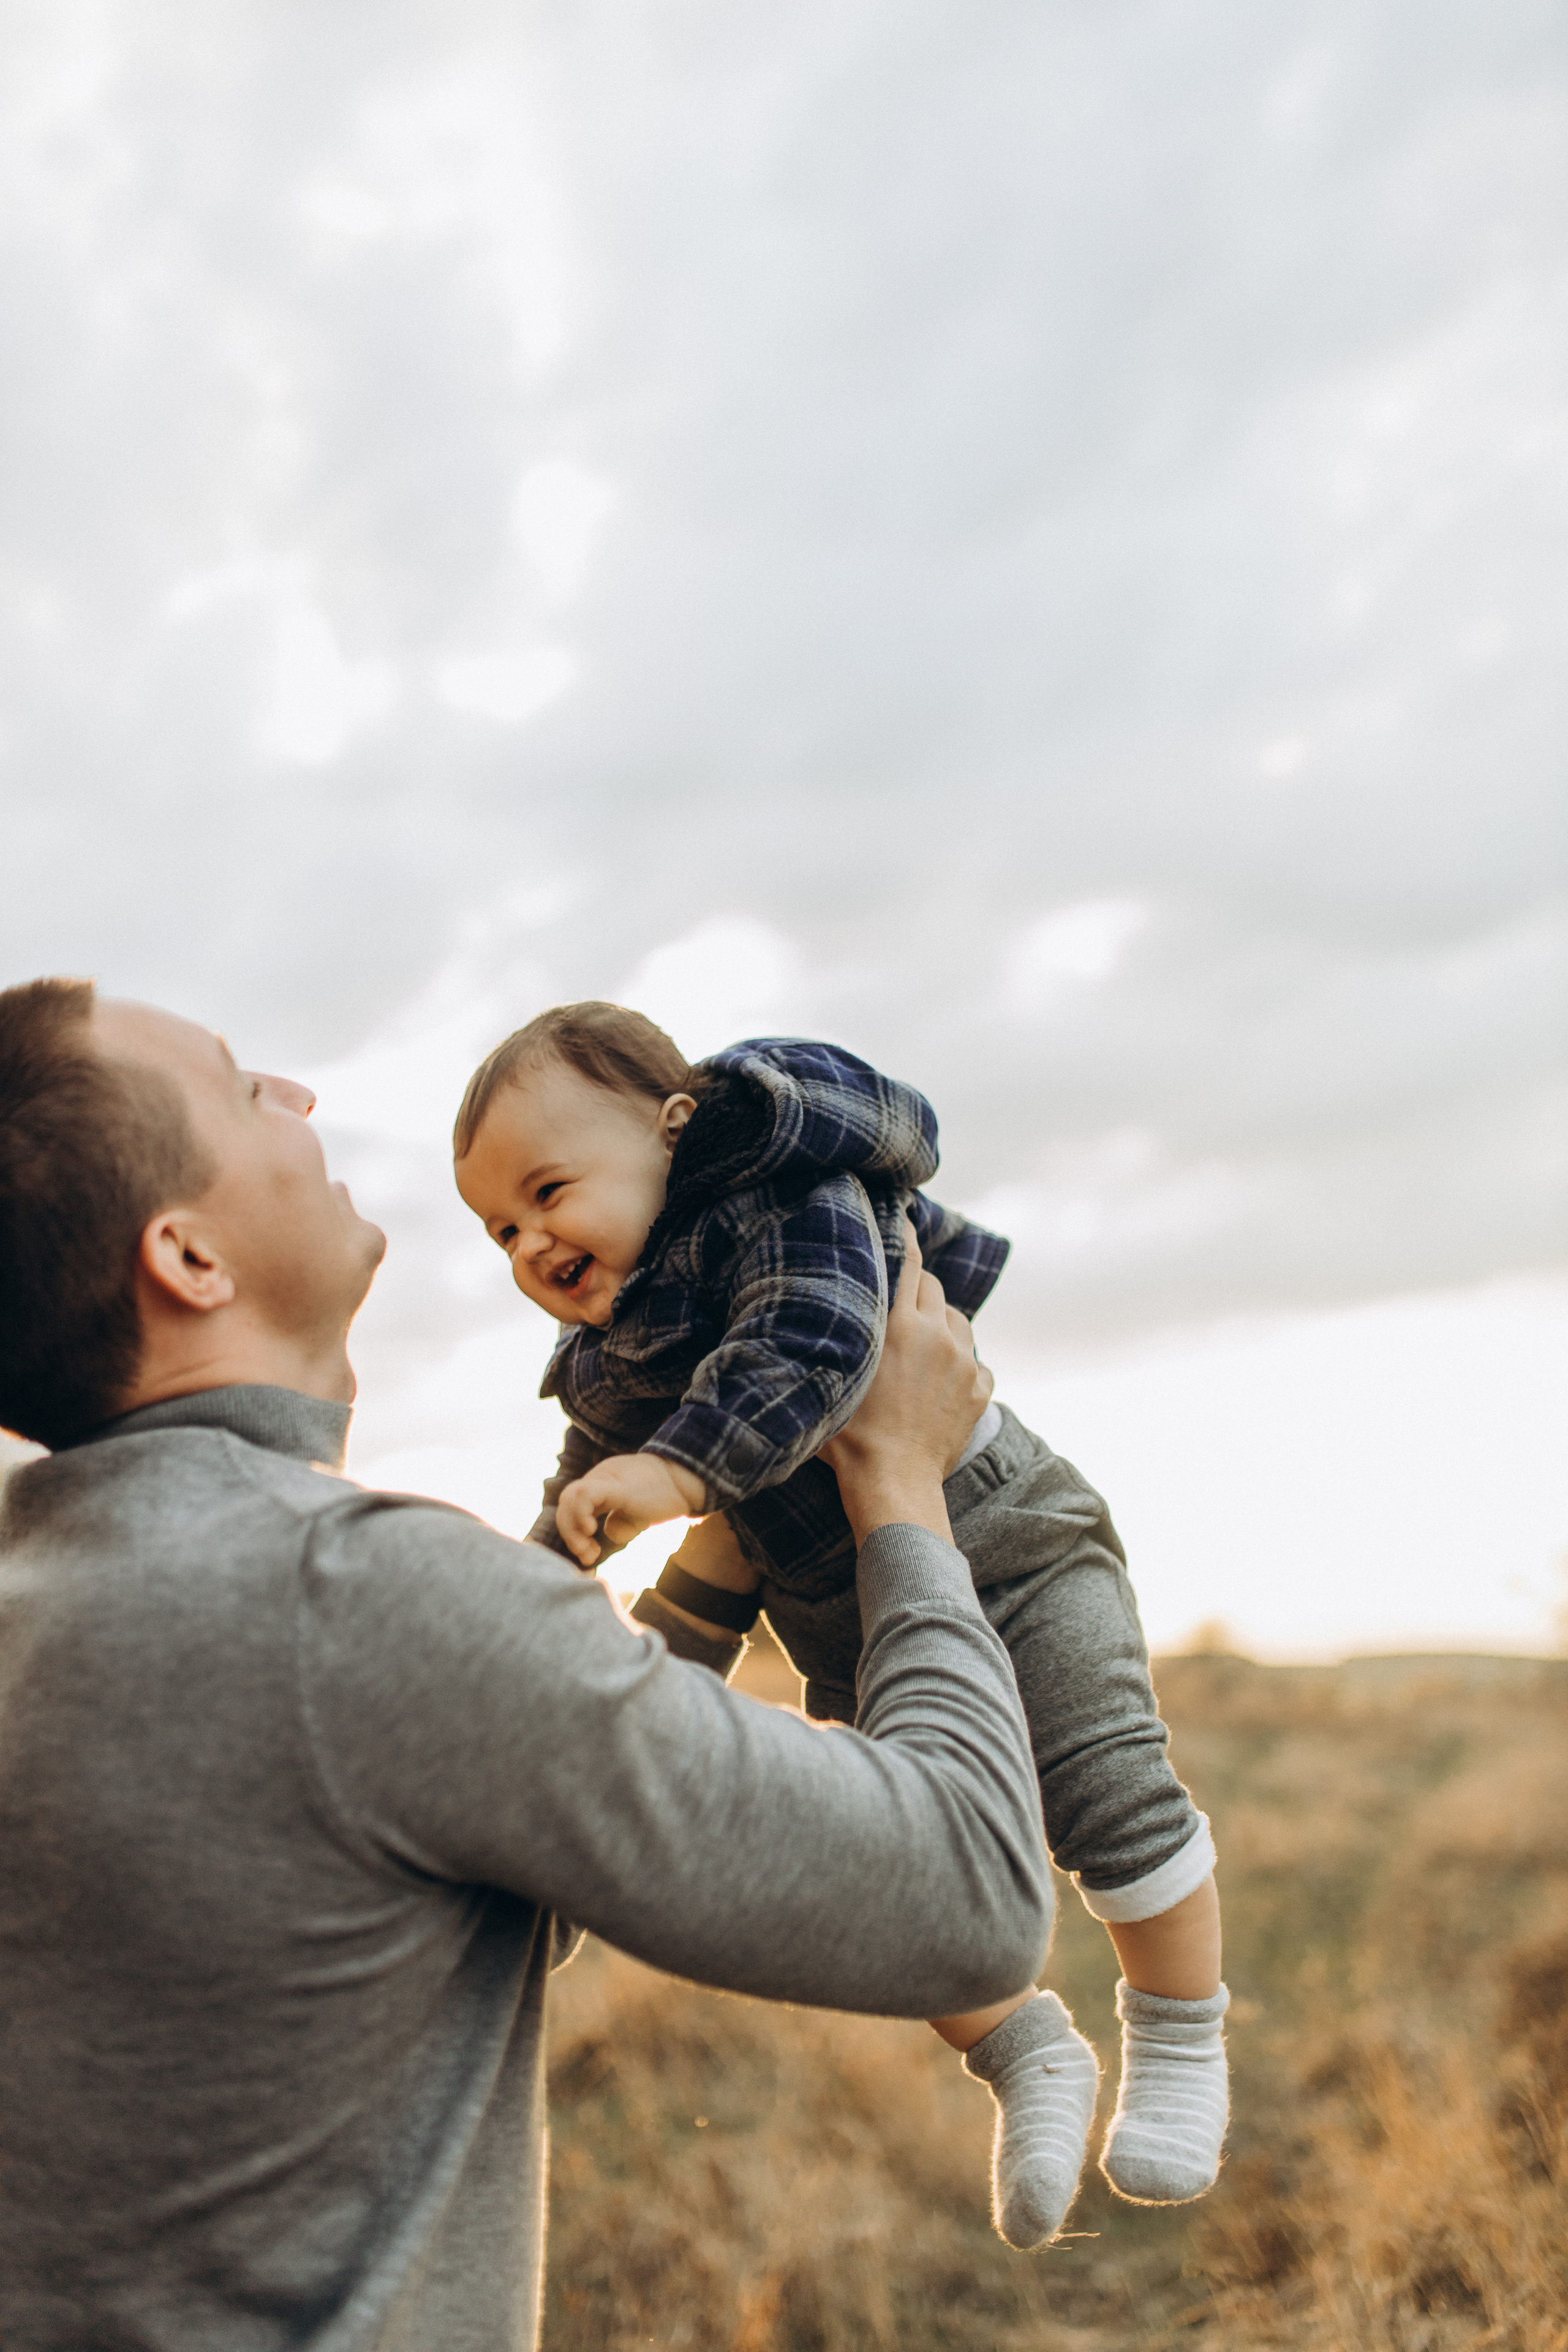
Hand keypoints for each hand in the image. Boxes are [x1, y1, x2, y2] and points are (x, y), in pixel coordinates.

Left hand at [556, 1453, 706, 1566]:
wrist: (687, 1481)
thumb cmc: (665, 1497)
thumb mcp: (637, 1513)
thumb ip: (621, 1521)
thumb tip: (608, 1531)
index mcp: (602, 1484)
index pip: (572, 1504)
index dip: (572, 1531)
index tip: (588, 1555)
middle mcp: (600, 1477)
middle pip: (567, 1501)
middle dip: (569, 1533)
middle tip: (587, 1555)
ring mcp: (607, 1479)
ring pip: (571, 1496)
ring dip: (572, 1528)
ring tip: (588, 1549)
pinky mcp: (618, 1487)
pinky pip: (586, 1494)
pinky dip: (581, 1513)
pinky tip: (591, 1530)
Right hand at [818, 1220, 993, 1547]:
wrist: (894, 1481)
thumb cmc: (850, 1436)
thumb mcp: (836, 1377)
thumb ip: (838, 1339)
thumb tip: (819, 1312)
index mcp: (900, 1325)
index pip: (909, 1264)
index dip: (906, 1240)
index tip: (905, 1221)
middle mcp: (938, 1335)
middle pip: (934, 1289)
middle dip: (918, 1292)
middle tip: (901, 1307)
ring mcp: (965, 1362)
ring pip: (959, 1322)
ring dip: (942, 1327)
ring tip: (922, 1349)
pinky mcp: (981, 1389)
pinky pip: (977, 1363)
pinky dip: (962, 1366)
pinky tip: (943, 1383)